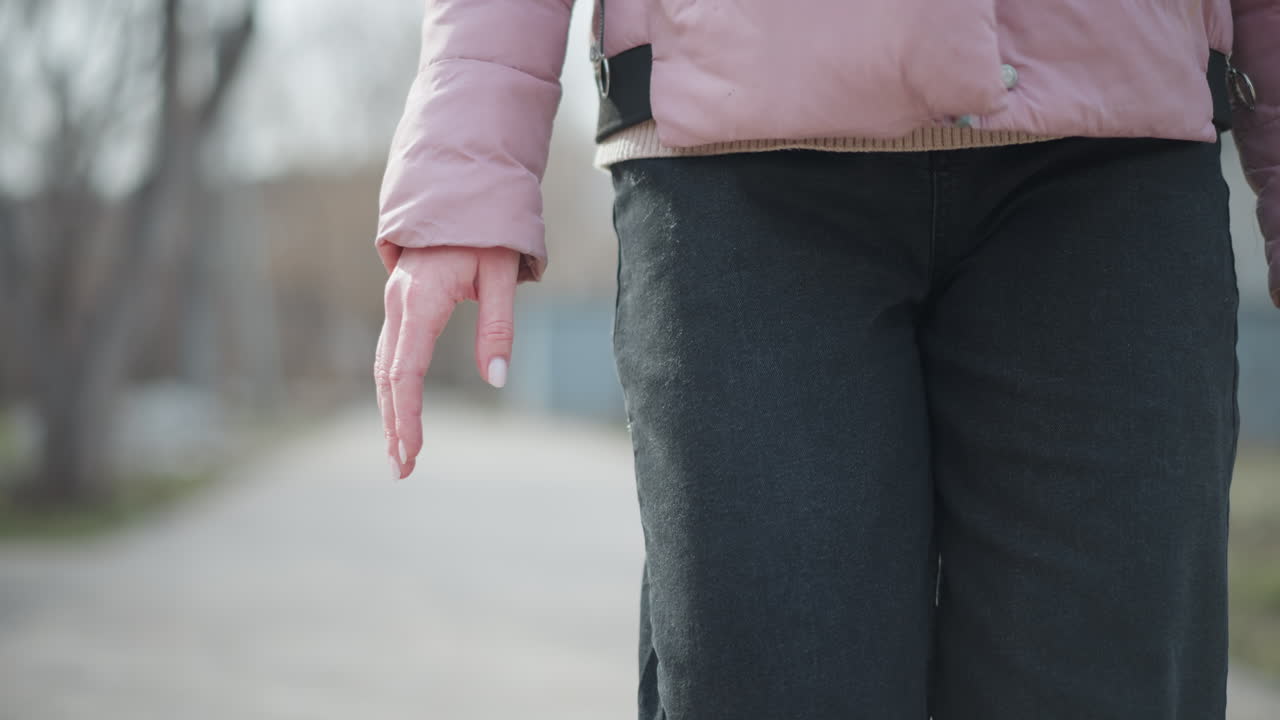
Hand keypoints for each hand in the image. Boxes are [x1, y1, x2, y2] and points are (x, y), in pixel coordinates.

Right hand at [375, 245, 518, 478]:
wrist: (459, 188)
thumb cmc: (486, 232)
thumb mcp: (503, 275)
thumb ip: (499, 326)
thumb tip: (497, 379)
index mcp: (421, 300)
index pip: (407, 370)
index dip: (408, 416)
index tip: (414, 452)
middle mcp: (399, 304)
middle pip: (387, 376)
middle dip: (393, 425)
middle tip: (402, 470)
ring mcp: (395, 303)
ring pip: (384, 366)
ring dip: (389, 411)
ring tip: (400, 454)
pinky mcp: (400, 304)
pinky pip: (390, 352)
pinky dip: (392, 388)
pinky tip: (400, 413)